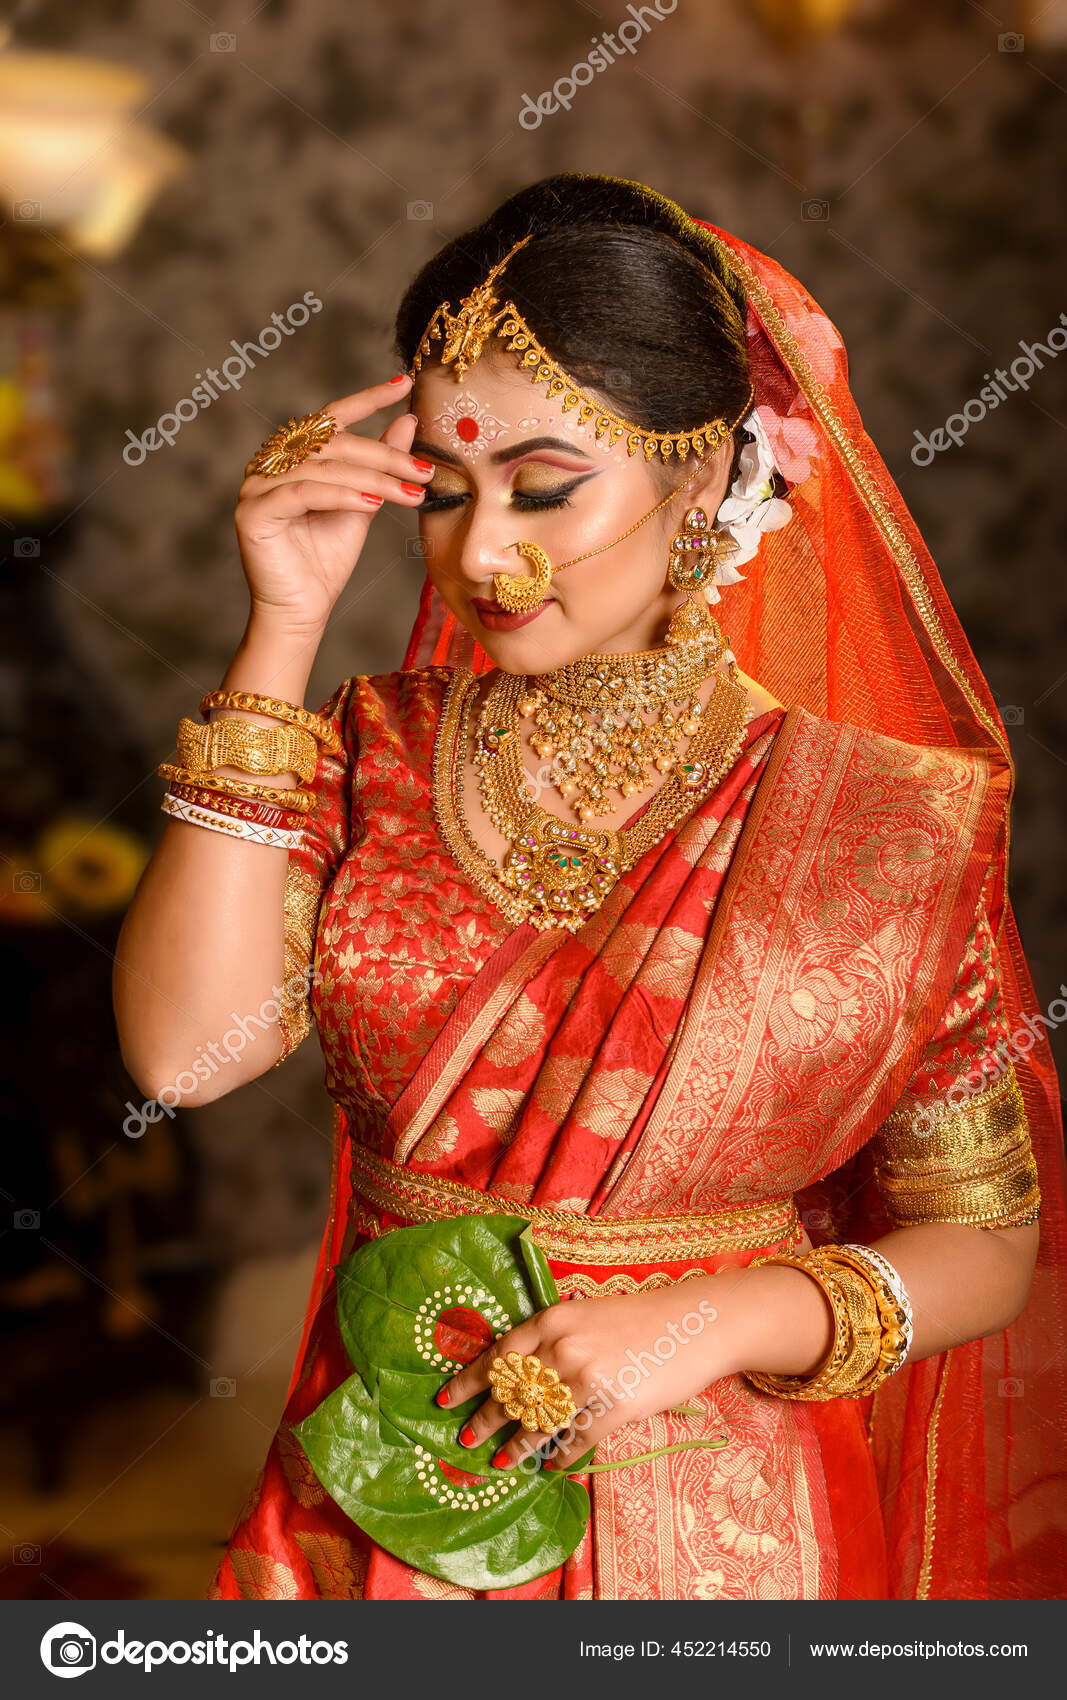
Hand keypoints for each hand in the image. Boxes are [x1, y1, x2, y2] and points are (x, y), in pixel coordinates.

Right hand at [233, 372, 431, 635]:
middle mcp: (269, 463)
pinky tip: (373, 505)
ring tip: (409, 493)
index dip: (367, 398)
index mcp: (292, 455)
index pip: (331, 417)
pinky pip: (304, 493)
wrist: (303, 611)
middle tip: (424, 470)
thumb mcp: (364, 502)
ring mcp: (256, 486)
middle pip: (332, 443)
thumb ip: (379, 463)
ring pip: (323, 468)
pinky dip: (342, 496)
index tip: (405, 383)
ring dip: (372, 479)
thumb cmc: (327, 559)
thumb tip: (408, 420)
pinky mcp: (252, 513)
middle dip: (384, 456)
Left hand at [437, 1279, 724, 1474]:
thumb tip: (519, 1375)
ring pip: (539, 1421)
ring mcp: (589, 1378)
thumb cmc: (643, 1319)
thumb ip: (554, 1338)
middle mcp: (565, 1347)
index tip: (446, 1398)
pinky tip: (551, 1465)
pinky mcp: (615, 1407)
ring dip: (517, 1445)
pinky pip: (575, 1440)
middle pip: (512, 1391)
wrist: (697, 1324)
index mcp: (555, 1318)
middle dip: (486, 1418)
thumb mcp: (588, 1315)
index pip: (499, 1353)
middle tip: (466, 1437)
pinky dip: (560, 1456)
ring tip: (500, 1461)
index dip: (469, 1379)